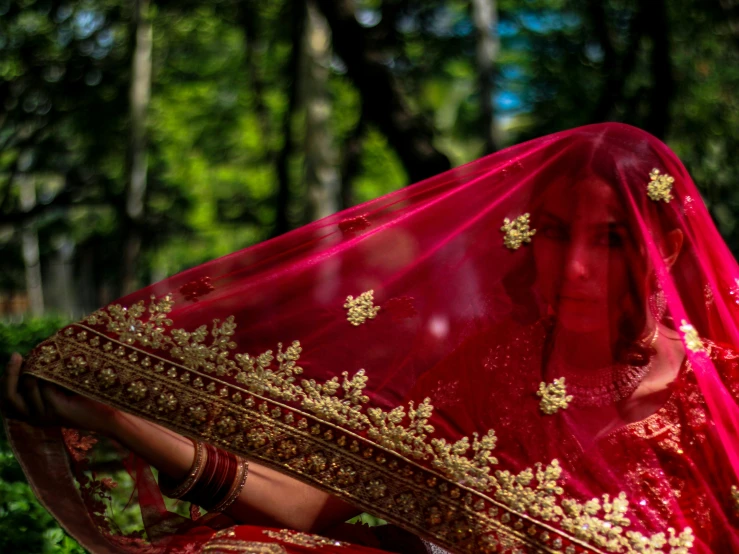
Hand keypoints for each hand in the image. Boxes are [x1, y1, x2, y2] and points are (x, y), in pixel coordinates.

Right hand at [0, 352, 118, 435]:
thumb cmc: (86, 398)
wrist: (109, 414)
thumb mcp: (59, 389)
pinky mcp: (57, 411)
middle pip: (8, 397)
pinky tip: (60, 364)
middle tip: (15, 355)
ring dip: (38, 368)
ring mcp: (45, 416)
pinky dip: (50, 373)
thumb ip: (43, 380)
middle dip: (9, 374)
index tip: (15, 359)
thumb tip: (30, 358)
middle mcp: (34, 418)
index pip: (6, 399)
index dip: (6, 379)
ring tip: (50, 356)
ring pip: (28, 385)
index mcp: (32, 414)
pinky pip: (45, 386)